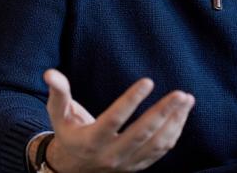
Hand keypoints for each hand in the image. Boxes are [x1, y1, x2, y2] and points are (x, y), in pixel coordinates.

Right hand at [40, 68, 194, 171]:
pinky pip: (161, 150)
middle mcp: (110, 155)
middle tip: (180, 93)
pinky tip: (181, 113)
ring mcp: (127, 163)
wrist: (74, 168)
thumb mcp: (58, 114)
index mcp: (91, 141)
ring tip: (186, 99)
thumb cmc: (68, 132)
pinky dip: (174, 132)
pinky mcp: (138, 166)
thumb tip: (50, 73)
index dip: (131, 101)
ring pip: (156, 144)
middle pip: (141, 134)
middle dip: (163, 113)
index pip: (114, 120)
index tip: (148, 81)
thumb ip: (58, 93)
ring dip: (175, 122)